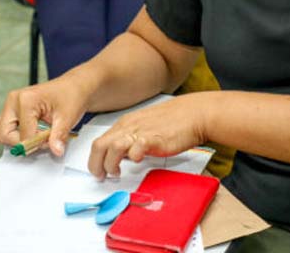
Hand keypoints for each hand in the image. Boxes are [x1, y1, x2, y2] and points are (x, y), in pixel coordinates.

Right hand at [0, 78, 89, 156]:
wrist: (74, 86)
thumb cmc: (71, 95)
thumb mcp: (68, 117)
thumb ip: (59, 136)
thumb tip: (56, 151)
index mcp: (25, 100)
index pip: (23, 135)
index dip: (37, 144)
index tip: (50, 143)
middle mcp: (14, 100)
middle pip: (4, 135)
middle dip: (22, 143)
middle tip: (41, 141)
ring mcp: (11, 104)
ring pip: (3, 133)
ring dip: (18, 140)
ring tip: (38, 136)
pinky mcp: (13, 109)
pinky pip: (7, 129)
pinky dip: (18, 135)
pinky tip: (34, 133)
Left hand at [88, 95, 208, 179]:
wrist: (194, 114)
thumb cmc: (174, 121)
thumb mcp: (145, 128)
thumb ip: (133, 139)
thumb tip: (124, 156)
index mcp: (126, 124)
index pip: (100, 141)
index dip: (95, 158)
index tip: (97, 169)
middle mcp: (129, 127)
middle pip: (99, 146)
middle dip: (95, 165)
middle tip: (101, 176)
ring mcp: (140, 132)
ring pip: (112, 148)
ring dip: (110, 164)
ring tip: (116, 173)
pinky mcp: (153, 139)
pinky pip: (135, 148)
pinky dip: (132, 157)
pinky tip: (137, 162)